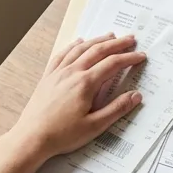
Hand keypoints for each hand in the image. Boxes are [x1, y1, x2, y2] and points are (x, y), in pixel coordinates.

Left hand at [4, 33, 146, 161]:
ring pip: (80, 50)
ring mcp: (58, 73)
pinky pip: (62, 55)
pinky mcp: (48, 77)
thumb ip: (117, 109)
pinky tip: (79, 43)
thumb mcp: (96, 125)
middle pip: (97, 51)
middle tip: (130, 39)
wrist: (32, 137)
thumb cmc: (63, 134)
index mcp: (85, 84)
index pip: (112, 64)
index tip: (141, 56)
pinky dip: (73, 46)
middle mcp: (71, 73)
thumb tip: (136, 96)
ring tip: (110, 36)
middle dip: (116, 44)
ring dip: (97, 41)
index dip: (129, 58)